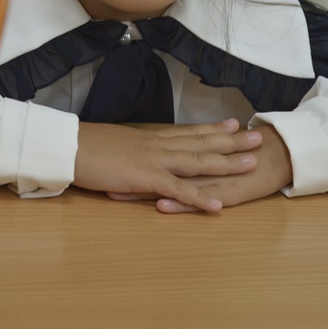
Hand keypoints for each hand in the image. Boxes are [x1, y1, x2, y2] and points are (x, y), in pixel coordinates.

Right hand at [73, 118, 261, 212]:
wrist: (69, 146)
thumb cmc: (85, 146)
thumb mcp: (115, 143)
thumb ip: (131, 149)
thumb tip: (135, 152)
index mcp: (150, 137)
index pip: (188, 130)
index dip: (213, 127)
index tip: (234, 122)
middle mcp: (159, 144)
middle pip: (202, 141)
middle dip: (232, 140)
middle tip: (258, 136)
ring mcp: (155, 160)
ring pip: (199, 160)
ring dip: (227, 162)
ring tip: (252, 163)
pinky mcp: (146, 178)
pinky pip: (179, 190)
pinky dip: (200, 198)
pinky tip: (218, 206)